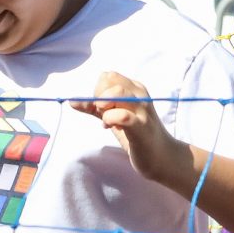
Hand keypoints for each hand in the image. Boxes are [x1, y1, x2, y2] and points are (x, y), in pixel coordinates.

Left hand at [71, 71, 189, 186]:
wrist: (161, 156)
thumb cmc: (136, 135)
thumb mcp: (114, 117)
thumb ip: (94, 108)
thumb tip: (72, 101)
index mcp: (135, 88)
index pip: (108, 76)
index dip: (98, 90)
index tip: (102, 108)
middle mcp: (140, 94)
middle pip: (109, 81)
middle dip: (99, 99)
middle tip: (104, 115)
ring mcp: (142, 110)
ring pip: (115, 94)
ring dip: (104, 109)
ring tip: (108, 123)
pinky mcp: (141, 127)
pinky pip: (121, 116)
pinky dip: (110, 119)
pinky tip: (110, 127)